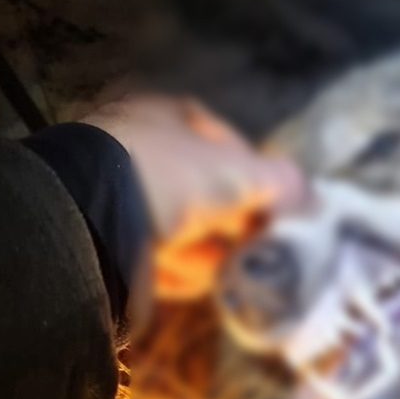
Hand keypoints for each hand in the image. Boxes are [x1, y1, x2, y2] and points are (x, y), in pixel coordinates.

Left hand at [83, 95, 304, 299]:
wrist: (88, 222)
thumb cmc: (170, 176)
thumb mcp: (238, 172)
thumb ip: (281, 180)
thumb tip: (312, 196)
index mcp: (160, 116)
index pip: (220, 139)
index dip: (253, 170)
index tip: (274, 201)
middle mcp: (134, 151)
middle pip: (201, 191)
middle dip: (231, 220)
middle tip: (256, 243)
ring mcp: (113, 200)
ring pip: (180, 229)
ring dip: (208, 252)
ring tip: (228, 269)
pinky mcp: (102, 245)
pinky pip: (153, 259)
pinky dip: (176, 272)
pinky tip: (190, 282)